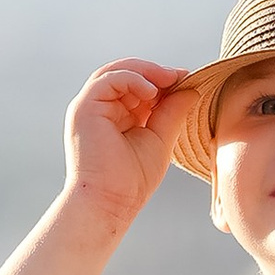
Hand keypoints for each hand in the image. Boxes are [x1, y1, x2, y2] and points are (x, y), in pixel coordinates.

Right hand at [62, 61, 194, 235]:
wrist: (110, 203)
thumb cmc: (132, 182)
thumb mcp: (160, 139)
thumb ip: (172, 112)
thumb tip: (190, 89)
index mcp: (117, 115)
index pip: (138, 86)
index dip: (162, 80)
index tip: (187, 80)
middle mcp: (101, 108)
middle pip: (126, 74)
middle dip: (155, 72)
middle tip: (181, 76)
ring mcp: (91, 106)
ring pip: (116, 71)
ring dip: (146, 72)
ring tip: (170, 79)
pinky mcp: (84, 108)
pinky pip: (108, 79)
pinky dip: (133, 79)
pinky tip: (152, 91)